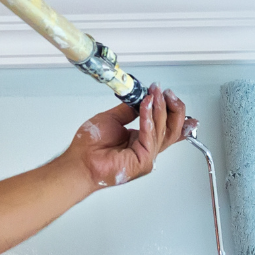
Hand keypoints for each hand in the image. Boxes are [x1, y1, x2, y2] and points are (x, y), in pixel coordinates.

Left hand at [66, 85, 192, 189]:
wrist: (80, 161)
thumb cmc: (90, 147)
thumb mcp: (113, 119)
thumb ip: (129, 110)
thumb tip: (141, 97)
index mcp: (142, 140)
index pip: (166, 126)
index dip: (172, 110)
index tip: (168, 94)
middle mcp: (147, 148)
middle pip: (172, 129)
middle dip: (174, 109)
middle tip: (167, 93)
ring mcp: (147, 156)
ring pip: (163, 131)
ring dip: (159, 109)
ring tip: (155, 94)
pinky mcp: (143, 160)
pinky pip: (150, 136)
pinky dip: (149, 118)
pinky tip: (146, 105)